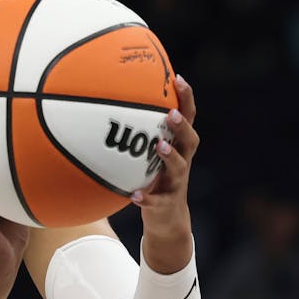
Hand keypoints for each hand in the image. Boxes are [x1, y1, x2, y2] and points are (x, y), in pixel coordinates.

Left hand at [135, 74, 197, 270]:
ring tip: (158, 146)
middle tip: (170, 113)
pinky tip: (134, 195)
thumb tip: (107, 106)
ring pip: (179, 168)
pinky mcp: (165, 204)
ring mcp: (176, 183)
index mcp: (179, 148)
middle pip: (190, 140)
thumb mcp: (149, 156)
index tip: (178, 78)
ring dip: (169, 156)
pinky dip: (146, 198)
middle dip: (182, 126)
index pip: (188, 119)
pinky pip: (156, 201)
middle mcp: (182, 162)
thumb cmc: (155, 180)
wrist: (167, 220)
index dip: (186, 99)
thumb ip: (138, 136)